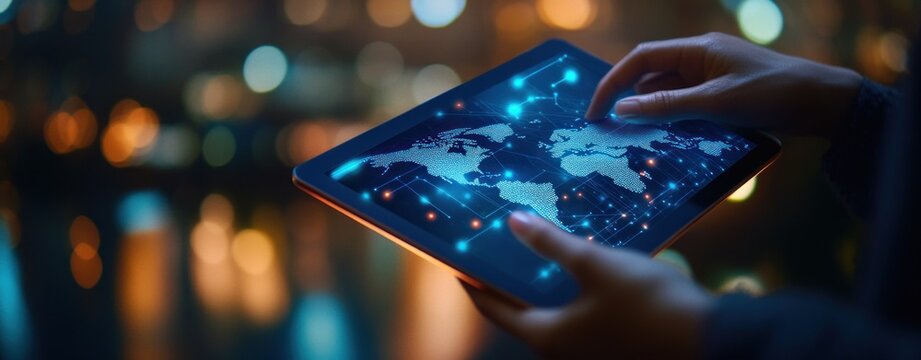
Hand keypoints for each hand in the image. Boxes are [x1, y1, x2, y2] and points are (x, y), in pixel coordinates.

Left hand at [463, 212, 713, 358]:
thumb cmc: (647, 304)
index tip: (459, 268)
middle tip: (497, 255)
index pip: (496, 311)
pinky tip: (582, 275)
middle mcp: (564, 354)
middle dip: (509, 286)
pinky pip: (581, 321)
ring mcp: (591, 355)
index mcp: (549, 337)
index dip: (475, 288)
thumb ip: (552, 245)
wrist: (710, 340)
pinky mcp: (615, 349)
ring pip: (555, 319)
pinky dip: (571, 299)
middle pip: (523, 316)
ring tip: (536, 259)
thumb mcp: (595, 264)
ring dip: (543, 291)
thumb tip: (514, 222)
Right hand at [585, 32, 862, 137]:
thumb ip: (666, 106)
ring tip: (636, 140)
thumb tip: (622, 109)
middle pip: (651, 76)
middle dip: (628, 101)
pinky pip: (687, 105)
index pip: (640, 59)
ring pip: (668, 93)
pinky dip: (674, 120)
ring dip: (653, 114)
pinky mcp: (724, 95)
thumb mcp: (714, 104)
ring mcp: (713, 77)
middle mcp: (701, 59)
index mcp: (697, 50)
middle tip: (610, 130)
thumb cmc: (771, 94)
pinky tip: (668, 140)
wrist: (823, 102)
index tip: (595, 111)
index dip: (612, 83)